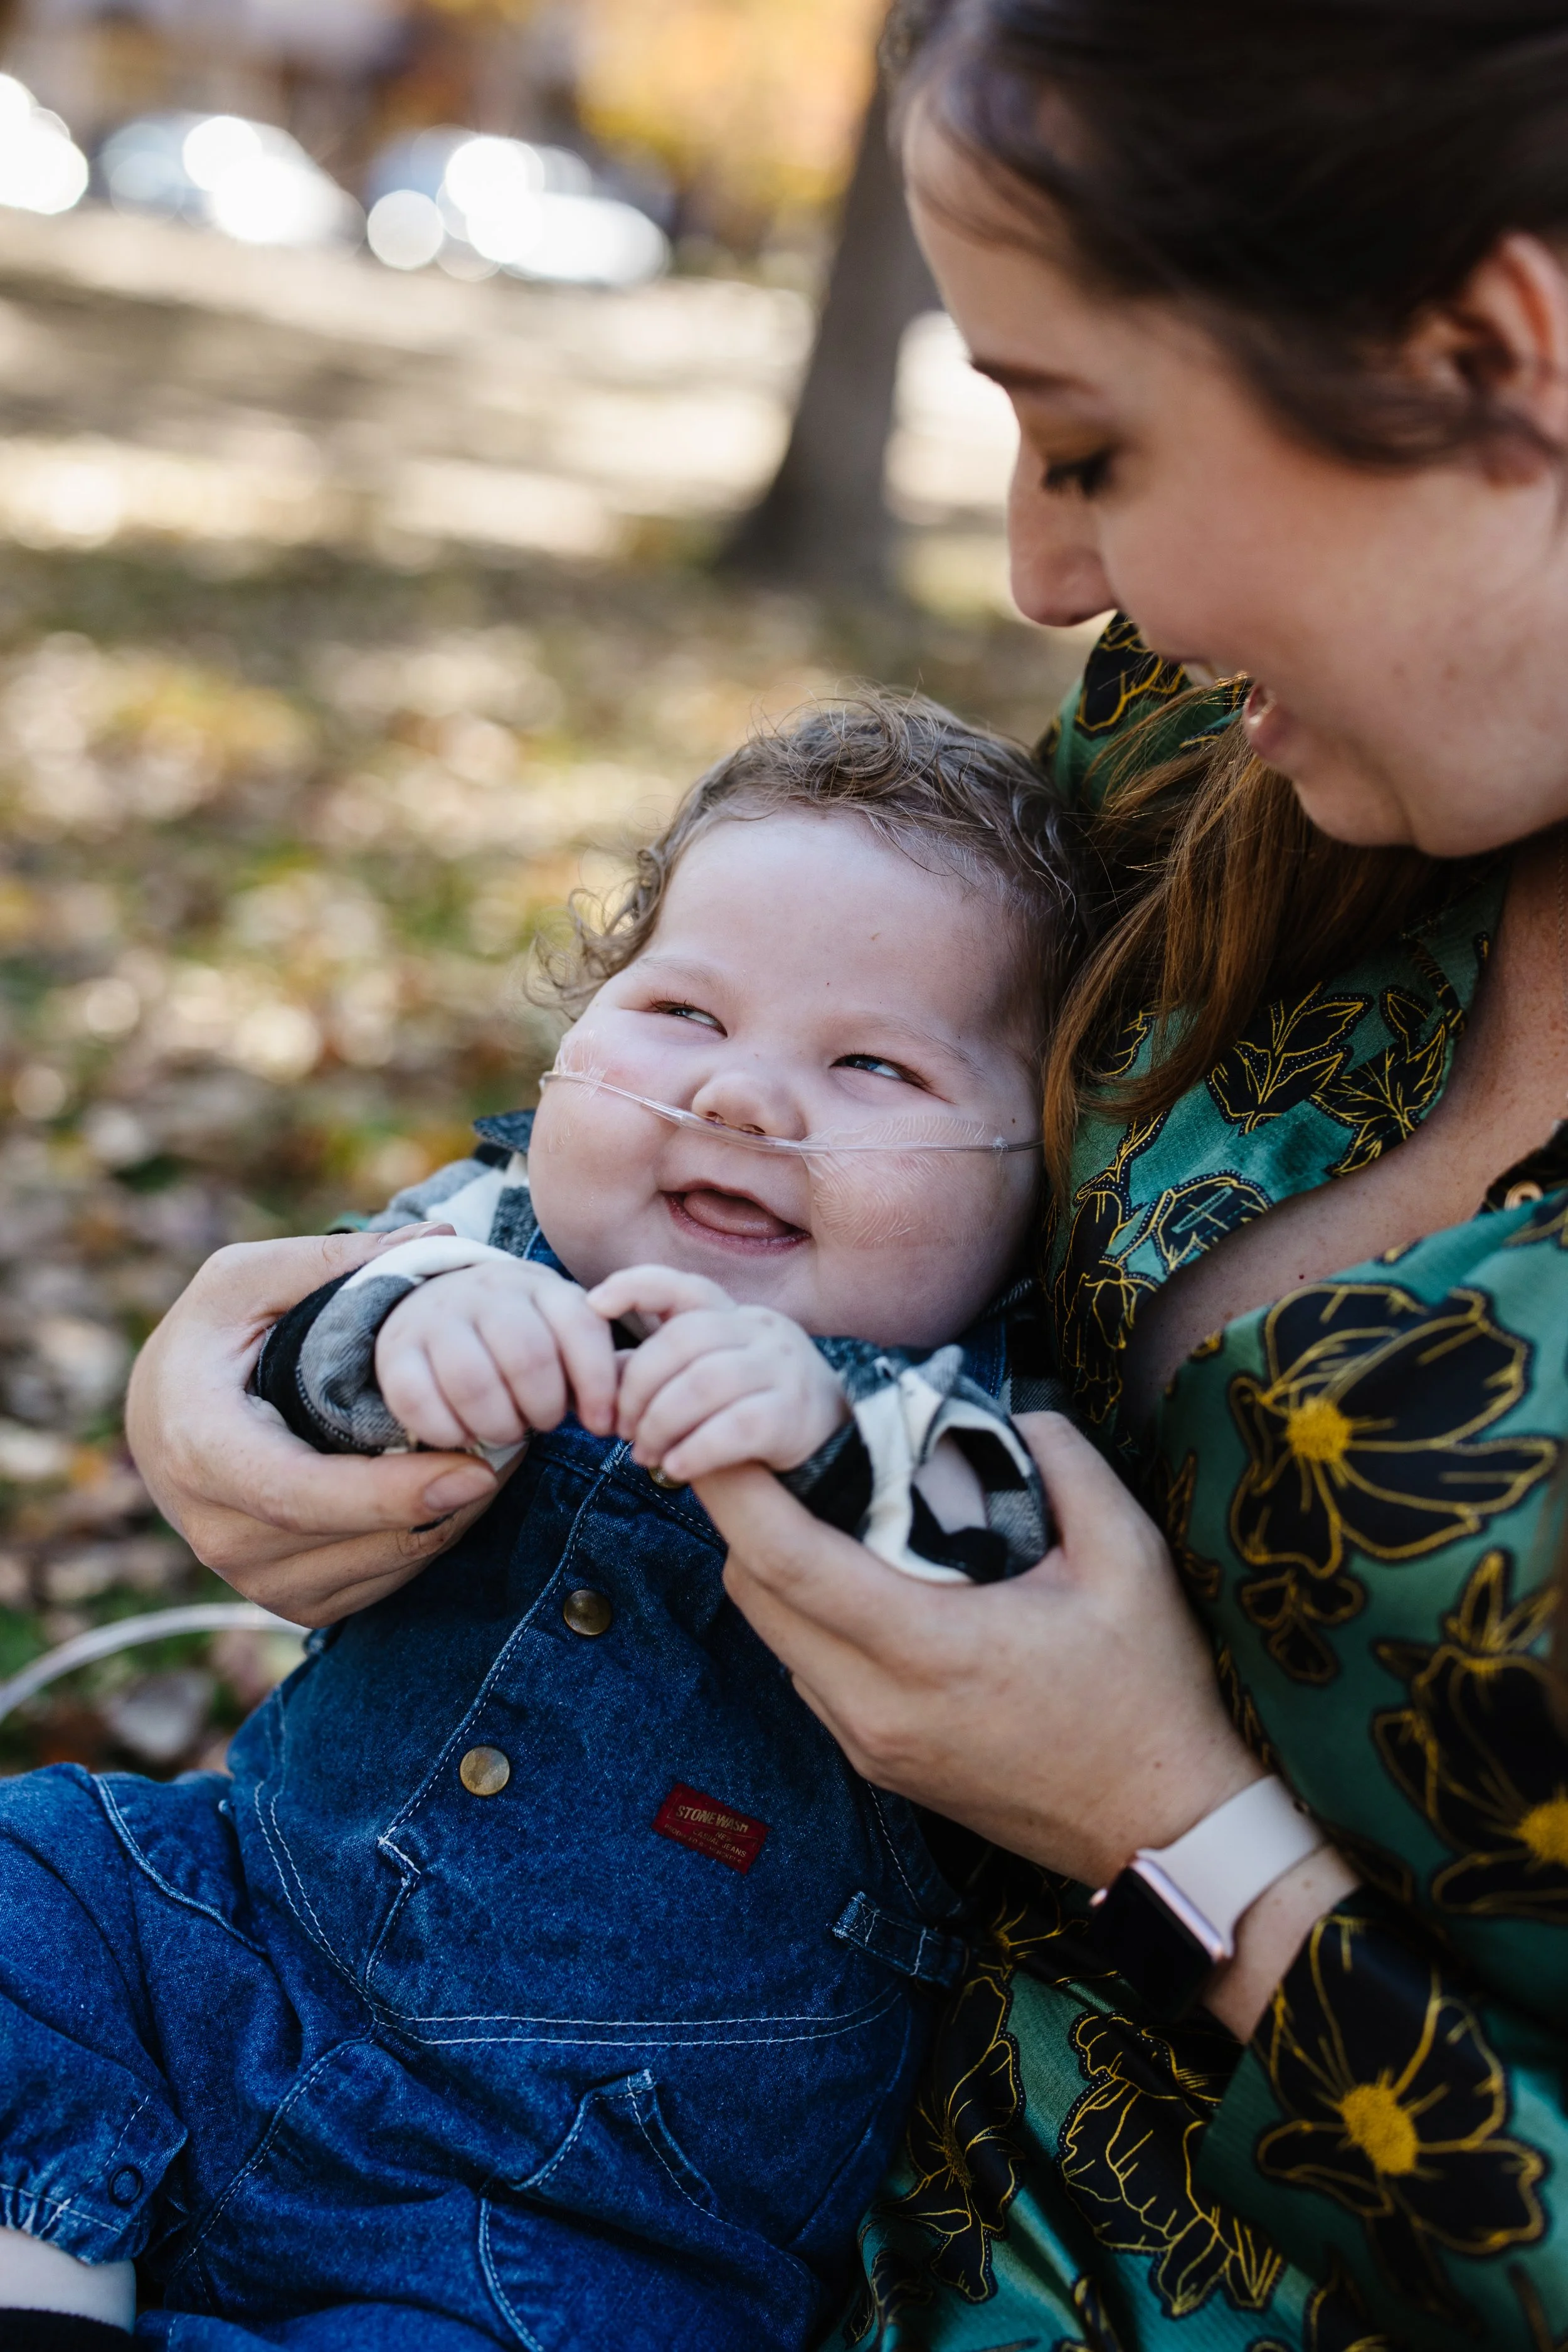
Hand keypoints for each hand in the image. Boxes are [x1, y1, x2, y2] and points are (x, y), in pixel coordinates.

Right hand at [125, 1227, 507, 1626]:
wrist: (162, 1418)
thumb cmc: (209, 1338)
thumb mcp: (245, 1280)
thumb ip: (332, 1263)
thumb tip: (437, 1238)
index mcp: (202, 1452)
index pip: (302, 1496)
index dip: (391, 1494)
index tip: (475, 1471)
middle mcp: (219, 1532)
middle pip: (352, 1540)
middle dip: (444, 1505)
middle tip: (514, 1451)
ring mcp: (252, 1577)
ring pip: (374, 1571)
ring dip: (446, 1526)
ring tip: (497, 1464)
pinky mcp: (287, 1600)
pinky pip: (375, 1587)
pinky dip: (425, 1546)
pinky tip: (455, 1495)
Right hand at [376, 1259, 617, 1450]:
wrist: (434, 1303)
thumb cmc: (515, 1335)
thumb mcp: (558, 1332)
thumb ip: (593, 1368)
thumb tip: (612, 1419)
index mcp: (539, 1284)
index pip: (581, 1326)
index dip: (598, 1384)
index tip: (601, 1425)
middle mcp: (487, 1291)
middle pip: (528, 1358)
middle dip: (544, 1409)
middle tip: (542, 1422)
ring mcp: (436, 1317)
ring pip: (474, 1382)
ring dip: (499, 1426)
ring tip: (505, 1430)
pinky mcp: (394, 1350)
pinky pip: (419, 1401)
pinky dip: (449, 1432)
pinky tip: (464, 1434)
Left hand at [589, 1264, 847, 1482]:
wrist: (831, 1441)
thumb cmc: (749, 1407)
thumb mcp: (705, 1377)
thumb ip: (657, 1371)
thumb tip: (597, 1377)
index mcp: (733, 1315)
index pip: (682, 1287)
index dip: (635, 1287)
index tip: (593, 1305)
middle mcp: (761, 1329)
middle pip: (683, 1340)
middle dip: (638, 1387)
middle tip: (621, 1430)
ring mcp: (782, 1367)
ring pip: (705, 1382)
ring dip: (660, 1423)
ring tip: (644, 1455)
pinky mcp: (794, 1414)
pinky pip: (734, 1427)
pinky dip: (695, 1450)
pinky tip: (675, 1468)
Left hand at [697, 1410, 1356, 2035]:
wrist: (1165, 1829)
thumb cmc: (1151, 1691)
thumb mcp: (1130, 1557)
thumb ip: (1062, 1463)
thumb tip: (1001, 1411)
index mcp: (930, 1649)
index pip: (787, 1562)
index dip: (737, 1491)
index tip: (718, 1432)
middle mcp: (878, 1706)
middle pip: (753, 1595)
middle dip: (742, 1516)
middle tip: (770, 1450)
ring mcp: (870, 1744)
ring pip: (772, 1637)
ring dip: (773, 1569)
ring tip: (816, 1505)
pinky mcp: (877, 1764)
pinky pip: (807, 1673)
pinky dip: (807, 1617)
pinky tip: (856, 1579)